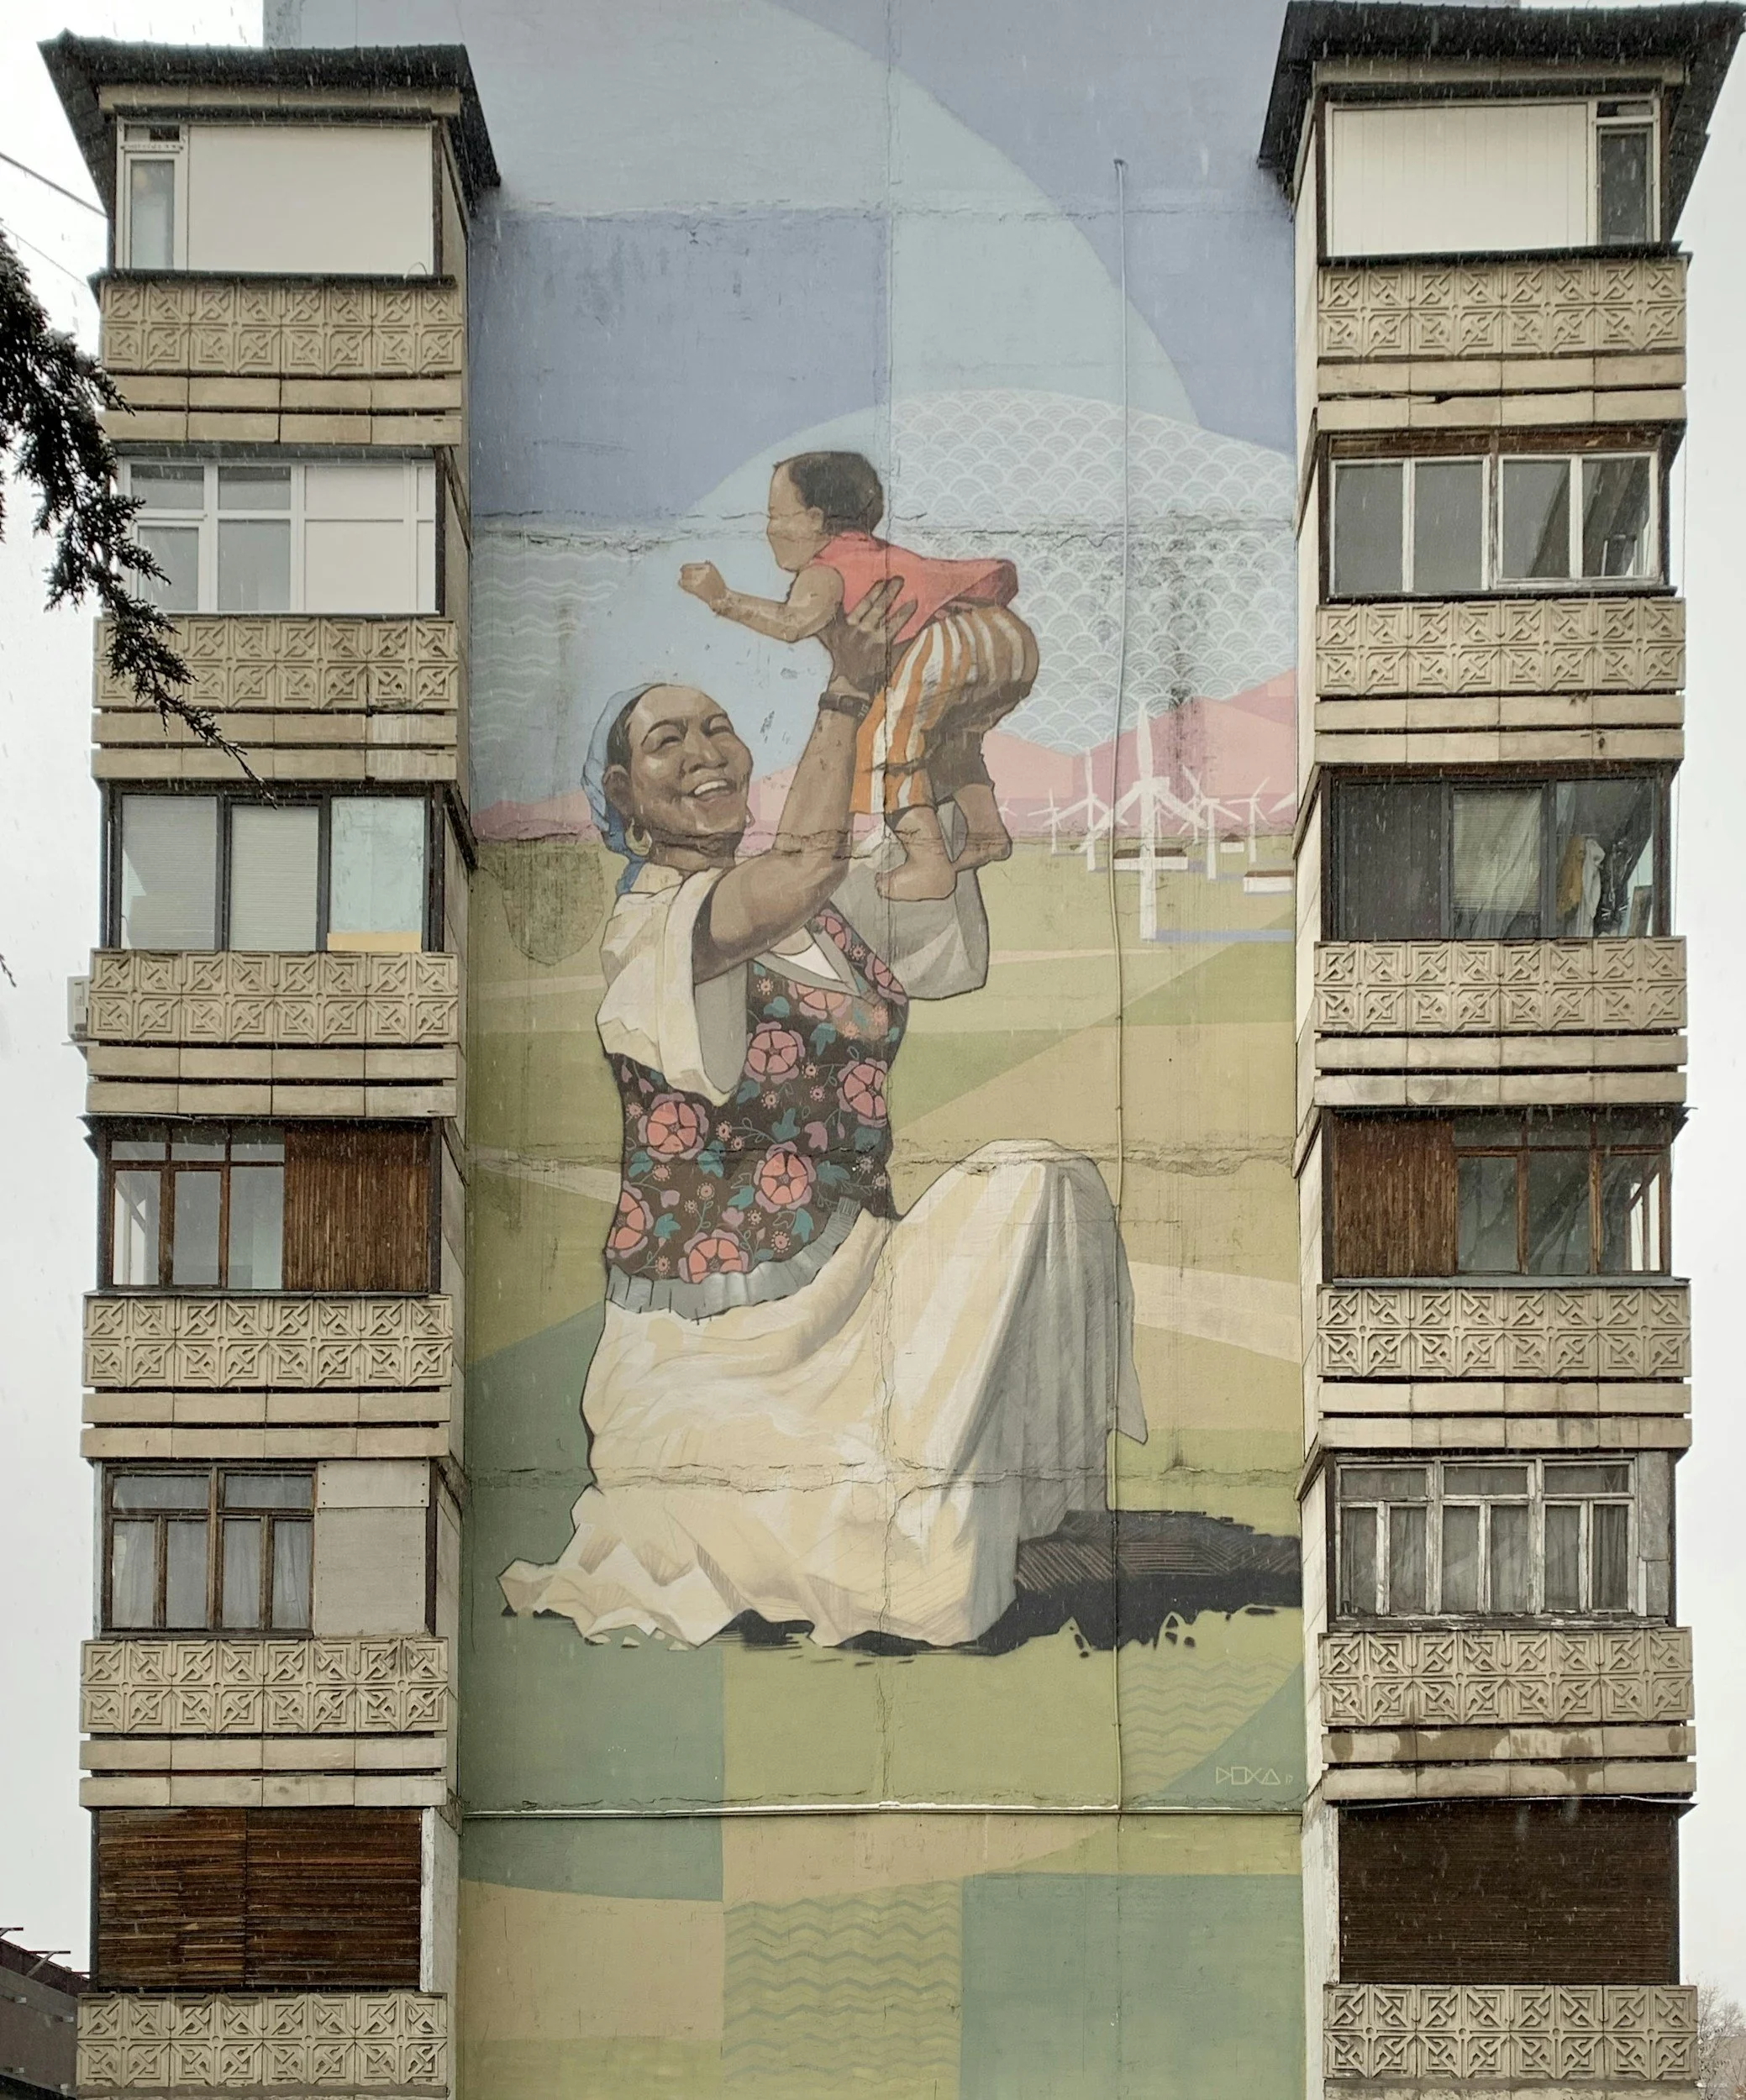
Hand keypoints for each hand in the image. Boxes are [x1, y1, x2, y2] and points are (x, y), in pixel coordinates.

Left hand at [679, 561, 727, 610]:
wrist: (721, 597)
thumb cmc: (719, 586)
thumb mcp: (716, 572)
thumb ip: (710, 565)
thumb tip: (705, 561)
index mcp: (707, 567)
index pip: (691, 565)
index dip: (685, 567)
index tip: (682, 569)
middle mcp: (703, 573)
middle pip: (687, 571)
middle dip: (684, 573)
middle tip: (682, 575)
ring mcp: (699, 581)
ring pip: (685, 577)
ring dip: (683, 579)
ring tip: (682, 580)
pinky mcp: (696, 589)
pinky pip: (685, 585)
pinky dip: (682, 584)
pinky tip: (681, 584)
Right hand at [826, 575, 916, 702]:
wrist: (849, 685)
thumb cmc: (842, 659)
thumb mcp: (831, 638)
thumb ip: (831, 619)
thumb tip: (828, 599)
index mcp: (849, 627)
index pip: (863, 605)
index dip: (874, 592)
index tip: (883, 581)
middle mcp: (862, 633)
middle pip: (878, 610)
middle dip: (889, 593)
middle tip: (900, 580)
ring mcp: (875, 644)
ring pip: (891, 624)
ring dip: (903, 612)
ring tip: (914, 601)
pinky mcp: (886, 655)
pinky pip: (903, 642)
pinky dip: (914, 634)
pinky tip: (924, 626)